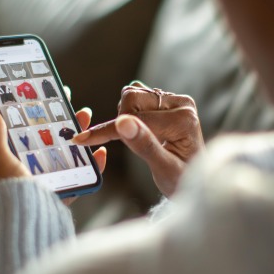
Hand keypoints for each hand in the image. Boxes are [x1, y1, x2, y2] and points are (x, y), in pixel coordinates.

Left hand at [0, 97, 106, 205]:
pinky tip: (100, 152)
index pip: (24, 130)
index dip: (37, 112)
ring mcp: (47, 182)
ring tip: (88, 118)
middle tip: (75, 106)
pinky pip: (82, 177)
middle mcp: (28, 171)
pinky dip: (93, 166)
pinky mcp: (63, 195)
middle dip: (63, 121)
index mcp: (9, 160)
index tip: (50, 96)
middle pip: (50, 140)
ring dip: (80, 135)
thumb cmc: (6, 189)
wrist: (24, 224)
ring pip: (67, 154)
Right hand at [73, 81, 203, 196]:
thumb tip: (122, 123)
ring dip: (125, 116)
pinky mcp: (167, 100)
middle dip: (121, 121)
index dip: (108, 131)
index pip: (136, 119)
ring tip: (137, 139)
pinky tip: (137, 130)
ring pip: (131, 94)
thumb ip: (144, 146)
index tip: (82, 139)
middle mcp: (182, 104)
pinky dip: (128, 113)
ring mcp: (175, 100)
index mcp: (184, 120)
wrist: (191, 179)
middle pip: (132, 98)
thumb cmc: (180, 180)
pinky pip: (136, 96)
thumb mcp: (163, 169)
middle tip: (129, 143)